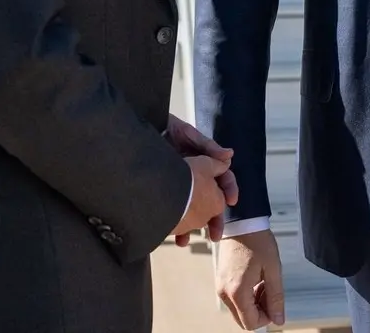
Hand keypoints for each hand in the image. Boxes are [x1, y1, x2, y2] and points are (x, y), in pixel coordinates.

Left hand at [166, 115, 237, 243]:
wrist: (140, 130)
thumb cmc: (165, 127)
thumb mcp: (187, 134)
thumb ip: (207, 145)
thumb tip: (230, 156)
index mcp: (203, 162)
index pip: (222, 177)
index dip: (228, 189)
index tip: (230, 202)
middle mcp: (193, 175)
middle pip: (208, 201)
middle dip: (213, 219)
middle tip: (215, 235)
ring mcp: (179, 185)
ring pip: (189, 210)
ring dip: (191, 227)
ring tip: (185, 240)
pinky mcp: (164, 192)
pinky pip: (172, 211)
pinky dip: (173, 224)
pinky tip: (170, 234)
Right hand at [216, 229, 285, 328]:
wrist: (242, 222)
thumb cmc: (258, 241)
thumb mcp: (273, 270)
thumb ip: (276, 297)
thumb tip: (278, 320)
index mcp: (237, 291)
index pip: (251, 323)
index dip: (266, 318)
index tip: (274, 302)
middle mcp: (224, 292)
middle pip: (243, 319)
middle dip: (260, 311)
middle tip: (270, 291)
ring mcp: (220, 287)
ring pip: (239, 310)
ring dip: (254, 303)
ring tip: (264, 283)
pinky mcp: (220, 281)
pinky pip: (234, 299)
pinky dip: (247, 296)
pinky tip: (256, 280)